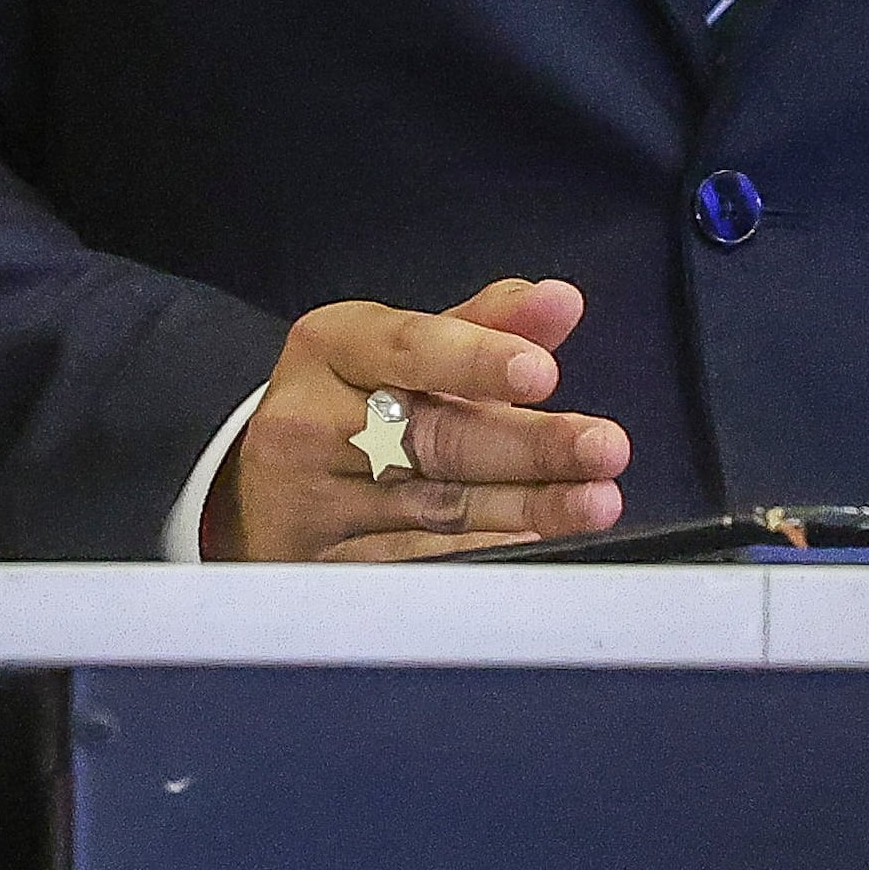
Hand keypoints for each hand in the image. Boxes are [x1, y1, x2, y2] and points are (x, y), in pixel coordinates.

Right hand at [205, 280, 629, 561]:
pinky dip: (483, 555)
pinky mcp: (324, 567)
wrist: (265, 487)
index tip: (542, 372)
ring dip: (525, 506)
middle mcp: (309, 421)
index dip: (475, 361)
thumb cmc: (349, 405)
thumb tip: (559, 302)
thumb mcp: (398, 351)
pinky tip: (535, 547)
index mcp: (329, 347)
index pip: (406, 348)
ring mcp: (312, 501)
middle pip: (431, 435)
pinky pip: (418, 564)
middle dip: (526, 444)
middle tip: (603, 446)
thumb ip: (483, 325)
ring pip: (434, 505)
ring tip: (594, 501)